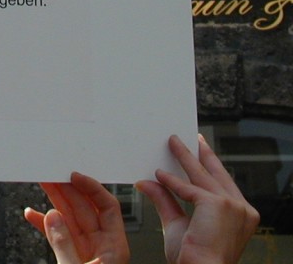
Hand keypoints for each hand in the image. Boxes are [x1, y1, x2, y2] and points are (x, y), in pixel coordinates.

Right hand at [24, 173, 129, 263]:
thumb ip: (64, 244)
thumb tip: (53, 217)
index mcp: (113, 247)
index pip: (108, 207)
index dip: (91, 188)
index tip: (74, 176)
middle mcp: (100, 246)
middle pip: (84, 208)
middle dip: (66, 189)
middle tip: (52, 173)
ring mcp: (84, 250)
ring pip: (68, 217)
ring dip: (53, 200)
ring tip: (42, 183)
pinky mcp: (69, 256)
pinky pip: (55, 234)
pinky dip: (42, 224)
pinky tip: (31, 213)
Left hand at [137, 135, 258, 263]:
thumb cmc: (194, 257)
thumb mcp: (178, 224)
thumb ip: (165, 200)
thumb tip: (146, 182)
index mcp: (241, 215)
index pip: (224, 184)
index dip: (212, 167)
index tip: (202, 153)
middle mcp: (243, 209)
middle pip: (217, 174)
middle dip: (203, 154)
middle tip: (194, 139)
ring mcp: (233, 205)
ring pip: (202, 175)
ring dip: (185, 156)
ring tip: (173, 142)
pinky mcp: (218, 204)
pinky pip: (188, 188)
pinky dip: (171, 181)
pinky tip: (159, 174)